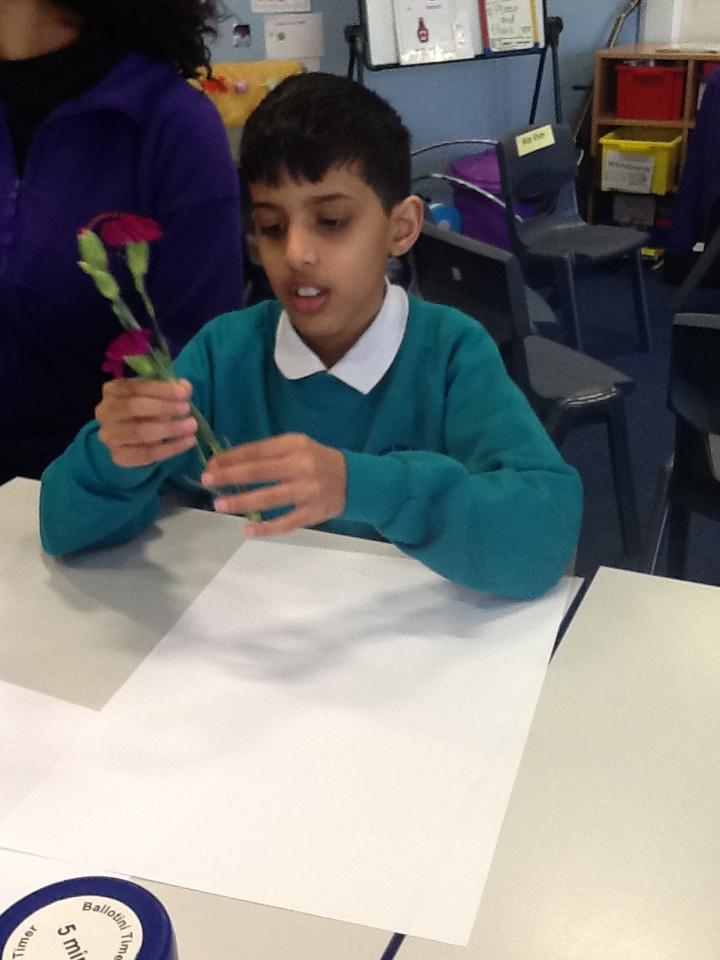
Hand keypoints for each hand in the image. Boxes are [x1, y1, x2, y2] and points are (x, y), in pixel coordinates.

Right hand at [95, 378, 197, 467]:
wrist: (132, 440)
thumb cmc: (146, 411)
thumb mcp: (157, 396)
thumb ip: (171, 391)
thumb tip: (185, 387)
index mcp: (112, 391)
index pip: (133, 387)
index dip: (160, 389)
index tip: (183, 393)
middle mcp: (104, 412)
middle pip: (133, 407)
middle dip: (163, 407)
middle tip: (186, 409)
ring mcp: (109, 436)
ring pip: (139, 432)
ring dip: (169, 429)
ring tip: (191, 426)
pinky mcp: (118, 456)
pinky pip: (146, 454)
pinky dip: (170, 448)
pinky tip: (187, 442)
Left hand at [201, 433, 346, 536]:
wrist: (352, 480)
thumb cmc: (315, 461)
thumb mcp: (296, 447)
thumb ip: (267, 454)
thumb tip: (228, 464)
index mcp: (294, 446)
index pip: (257, 451)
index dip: (231, 458)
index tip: (210, 464)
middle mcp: (301, 466)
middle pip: (260, 472)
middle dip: (230, 476)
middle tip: (207, 481)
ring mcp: (307, 491)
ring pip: (270, 498)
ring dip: (242, 502)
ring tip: (220, 505)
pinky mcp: (313, 513)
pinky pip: (286, 523)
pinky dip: (266, 528)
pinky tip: (247, 530)